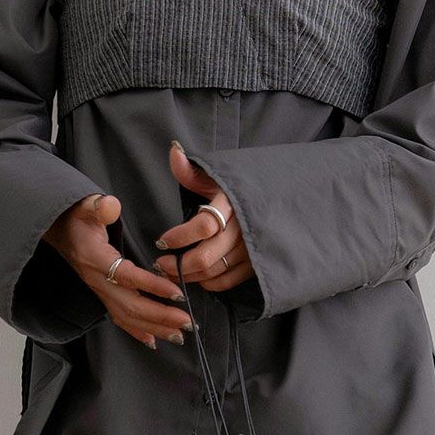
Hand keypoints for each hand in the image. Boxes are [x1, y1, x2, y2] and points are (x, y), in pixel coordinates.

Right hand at [42, 192, 191, 349]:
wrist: (58, 231)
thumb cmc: (76, 218)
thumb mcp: (86, 205)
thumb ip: (99, 206)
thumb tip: (110, 206)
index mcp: (95, 260)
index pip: (126, 277)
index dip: (152, 286)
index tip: (177, 293)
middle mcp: (98, 281)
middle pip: (130, 305)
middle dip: (160, 317)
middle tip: (187, 323)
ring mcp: (100, 291)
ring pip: (128, 316)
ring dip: (154, 328)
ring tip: (179, 335)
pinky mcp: (103, 296)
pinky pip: (120, 319)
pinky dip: (137, 331)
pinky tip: (154, 340)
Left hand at [152, 141, 256, 294]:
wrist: (275, 201)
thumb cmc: (235, 189)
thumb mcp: (214, 176)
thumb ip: (190, 170)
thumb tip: (173, 151)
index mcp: (232, 203)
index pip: (203, 226)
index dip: (179, 237)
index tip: (162, 241)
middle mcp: (243, 228)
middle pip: (206, 256)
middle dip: (177, 264)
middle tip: (160, 263)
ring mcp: (251, 249)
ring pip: (214, 271)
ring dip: (189, 275)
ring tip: (172, 271)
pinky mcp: (255, 264)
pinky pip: (228, 281)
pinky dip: (208, 283)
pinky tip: (196, 277)